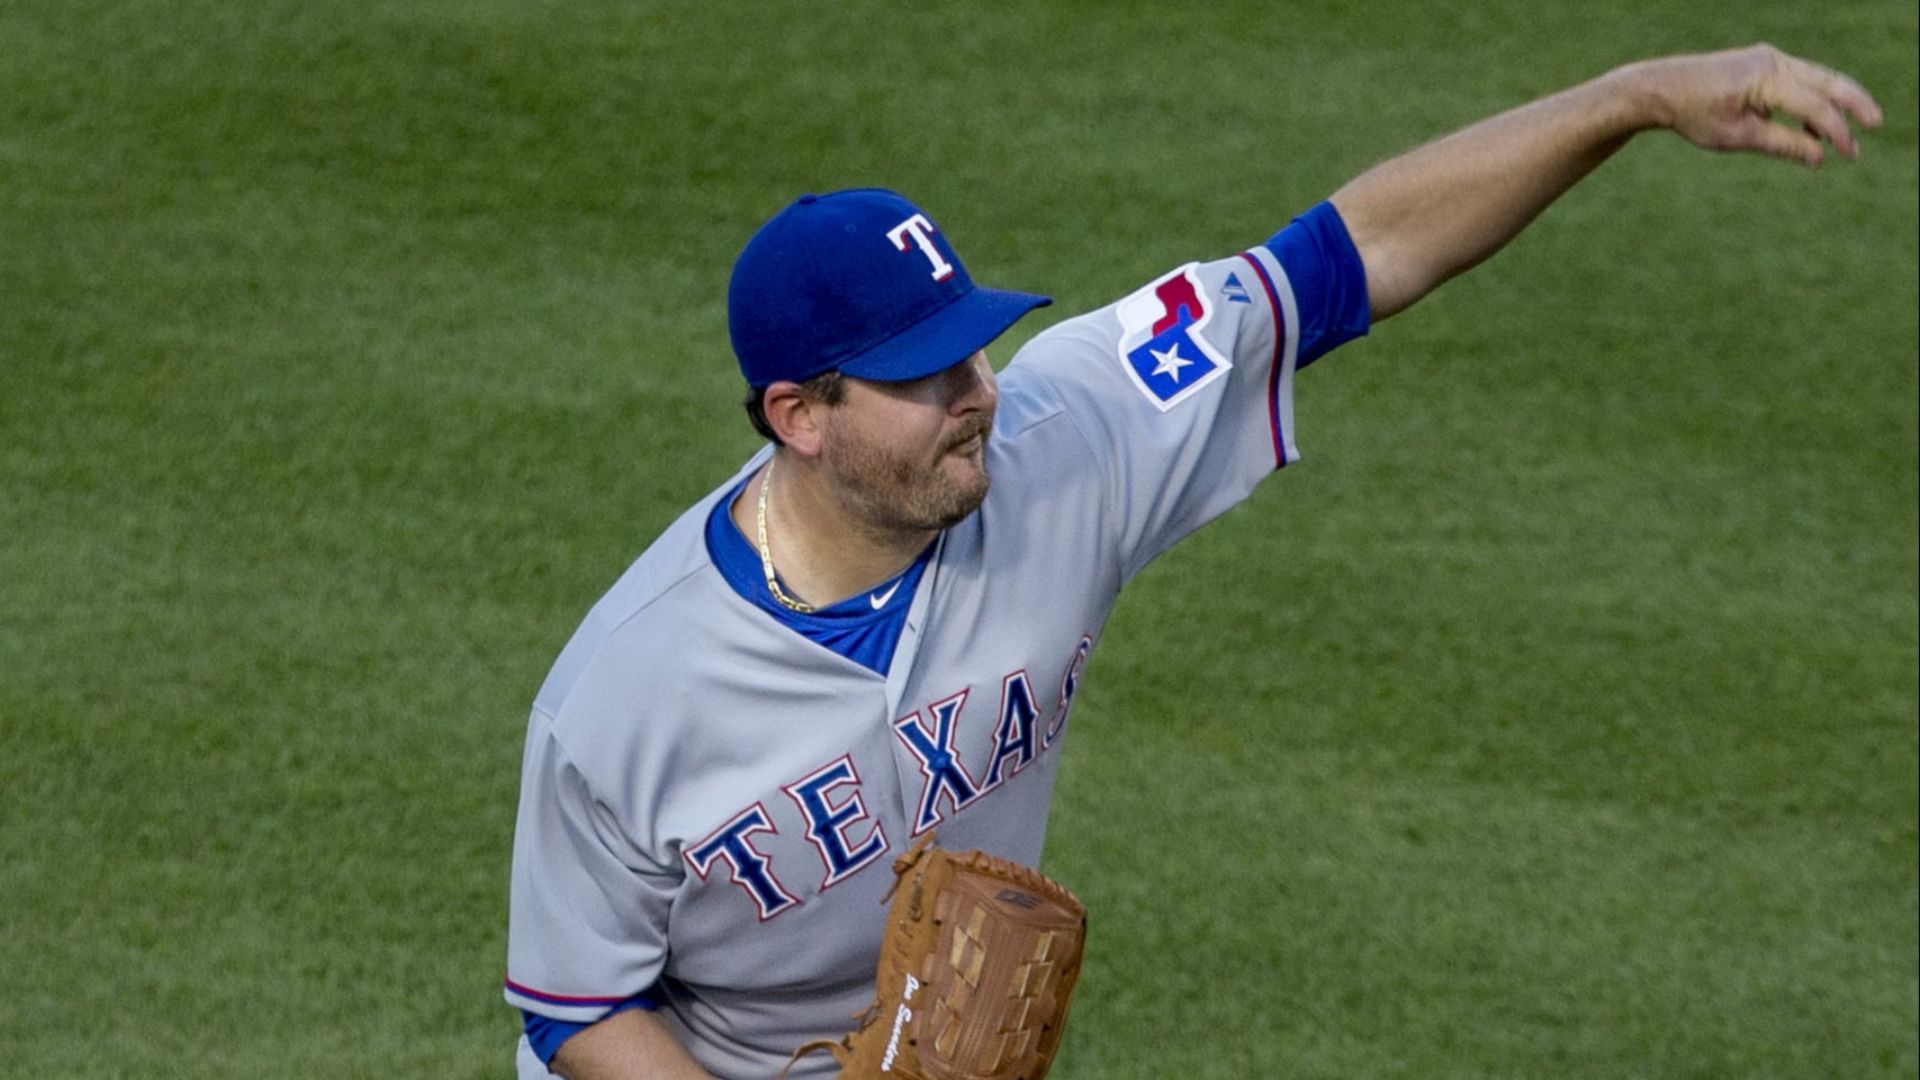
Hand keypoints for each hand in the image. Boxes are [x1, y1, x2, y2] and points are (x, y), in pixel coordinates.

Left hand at [1631, 44, 1882, 164]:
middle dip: (1853, 104)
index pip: (1814, 105)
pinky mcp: (1763, 63)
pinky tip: (1814, 127)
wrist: (1662, 88)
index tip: (1849, 153)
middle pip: (1826, 81)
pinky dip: (1811, 99)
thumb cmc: (1694, 114)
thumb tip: (1820, 157)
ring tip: (1853, 128)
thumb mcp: (1737, 137)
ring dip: (1836, 102)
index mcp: (1766, 78)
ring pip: (1816, 77)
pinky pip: (1798, 79)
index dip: (1835, 130)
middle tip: (1876, 124)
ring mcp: (1769, 59)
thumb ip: (1782, 144)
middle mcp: (1773, 61)